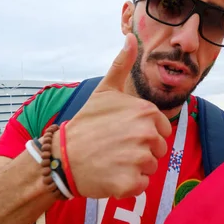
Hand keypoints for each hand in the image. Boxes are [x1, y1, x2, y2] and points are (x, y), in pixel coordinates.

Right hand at [56, 34, 171, 198]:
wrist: (62, 155)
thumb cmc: (87, 123)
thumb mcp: (105, 91)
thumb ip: (122, 65)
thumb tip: (131, 37)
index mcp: (146, 112)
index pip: (161, 130)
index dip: (145, 134)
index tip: (123, 134)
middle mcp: (146, 135)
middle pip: (158, 150)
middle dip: (141, 152)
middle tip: (116, 148)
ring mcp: (139, 160)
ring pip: (150, 168)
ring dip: (134, 168)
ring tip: (112, 160)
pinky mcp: (130, 183)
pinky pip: (141, 186)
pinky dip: (128, 185)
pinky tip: (111, 175)